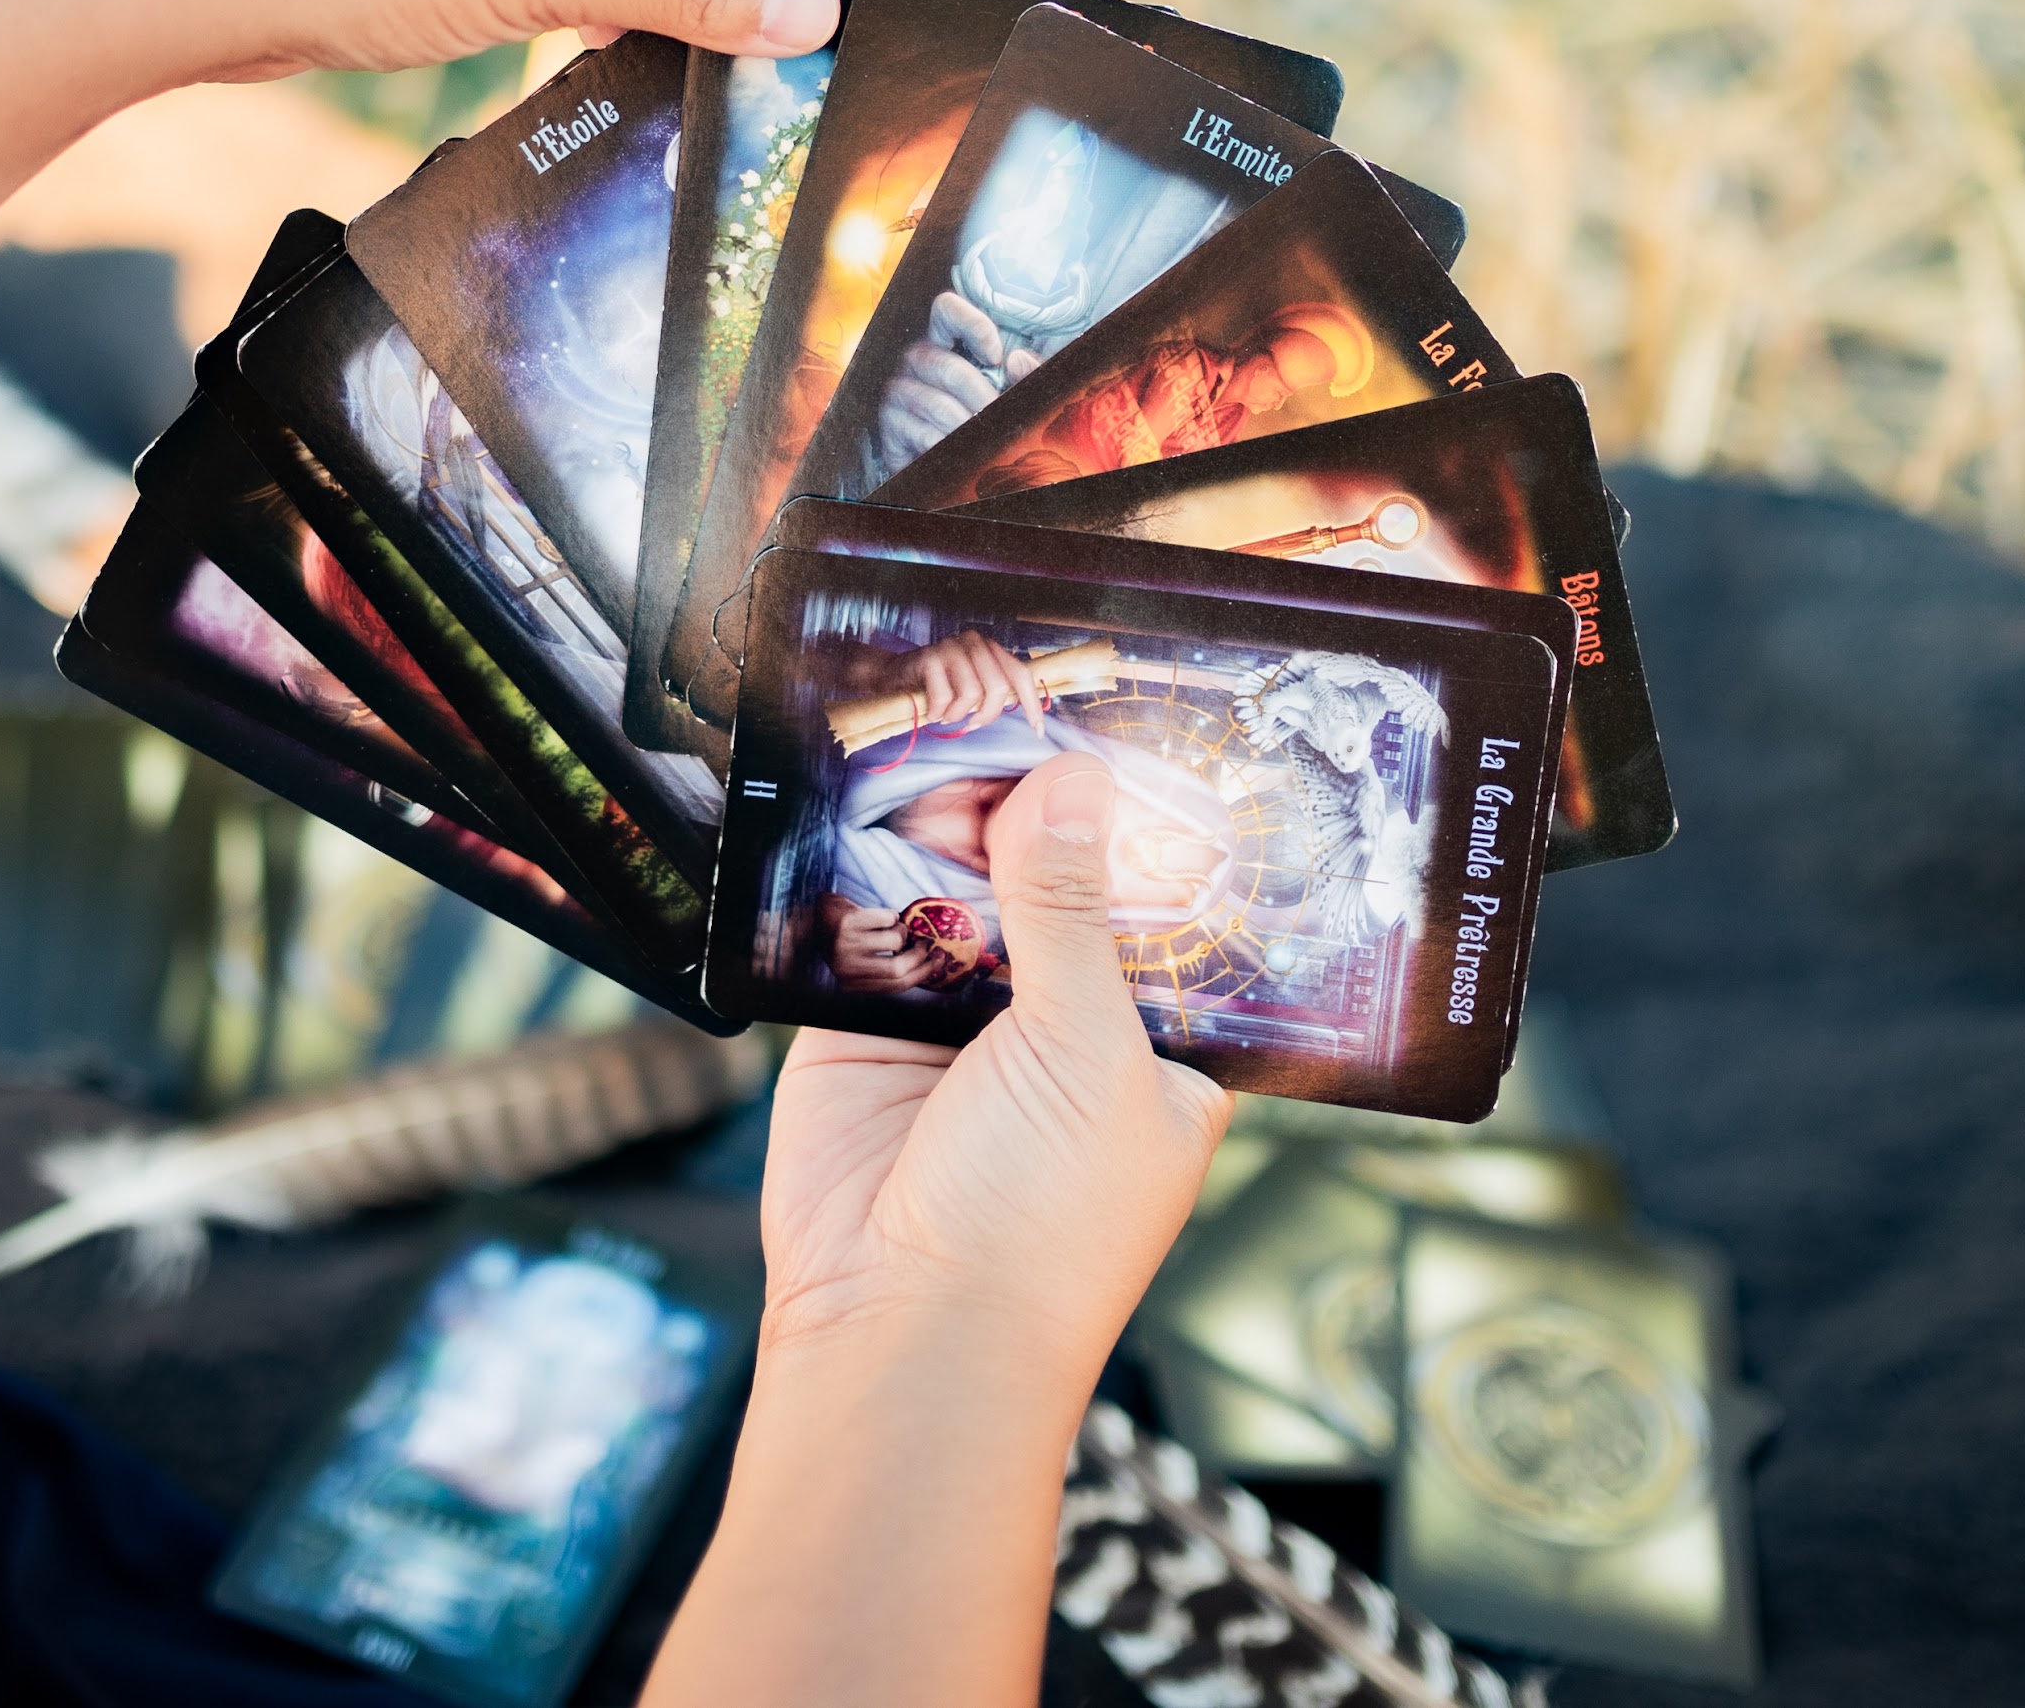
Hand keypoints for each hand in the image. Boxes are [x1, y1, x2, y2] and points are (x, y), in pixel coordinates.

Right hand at [760, 754, 1228, 1365]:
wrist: (903, 1332)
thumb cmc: (1043, 1232)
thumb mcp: (1086, 1049)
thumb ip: (1070, 910)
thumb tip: (1072, 785)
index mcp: (1157, 1044)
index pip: (1162, 908)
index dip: (1141, 827)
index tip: (1126, 723)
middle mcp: (1065, 1026)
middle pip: (1055, 883)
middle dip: (1035, 808)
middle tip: (1015, 691)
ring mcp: (962, 1024)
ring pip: (959, 892)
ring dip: (947, 826)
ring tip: (940, 714)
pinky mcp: (867, 1025)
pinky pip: (867, 925)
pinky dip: (861, 869)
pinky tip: (863, 791)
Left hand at [823, 899, 928, 993]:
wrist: (811, 914)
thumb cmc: (842, 938)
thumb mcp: (859, 960)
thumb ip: (884, 967)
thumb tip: (926, 963)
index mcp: (851, 984)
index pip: (896, 986)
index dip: (922, 974)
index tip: (938, 962)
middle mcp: (847, 969)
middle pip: (898, 969)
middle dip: (918, 955)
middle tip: (924, 943)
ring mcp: (846, 946)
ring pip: (895, 941)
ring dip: (901, 931)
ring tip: (893, 926)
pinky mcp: (848, 923)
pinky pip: (887, 918)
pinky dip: (891, 915)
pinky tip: (881, 916)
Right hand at [868, 289, 1027, 475]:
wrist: (954, 464)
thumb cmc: (984, 418)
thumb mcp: (1013, 392)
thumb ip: (1027, 375)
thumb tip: (1017, 359)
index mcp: (945, 341)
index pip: (946, 309)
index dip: (972, 325)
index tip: (996, 357)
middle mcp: (917, 359)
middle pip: (946, 366)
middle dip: (980, 395)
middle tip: (998, 414)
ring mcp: (899, 390)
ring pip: (935, 403)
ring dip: (966, 424)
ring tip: (984, 438)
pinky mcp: (890, 424)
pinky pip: (921, 433)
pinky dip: (948, 445)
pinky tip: (959, 450)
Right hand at [893, 630, 1044, 731]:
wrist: (892, 675)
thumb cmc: (936, 686)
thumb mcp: (970, 685)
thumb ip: (994, 691)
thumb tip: (1030, 715)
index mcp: (989, 648)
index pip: (1021, 673)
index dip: (1031, 703)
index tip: (1037, 730)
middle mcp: (974, 642)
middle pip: (999, 688)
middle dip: (987, 715)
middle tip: (971, 724)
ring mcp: (951, 647)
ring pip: (972, 695)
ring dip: (957, 714)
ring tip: (946, 714)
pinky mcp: (929, 658)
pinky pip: (944, 698)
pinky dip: (937, 712)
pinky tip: (930, 710)